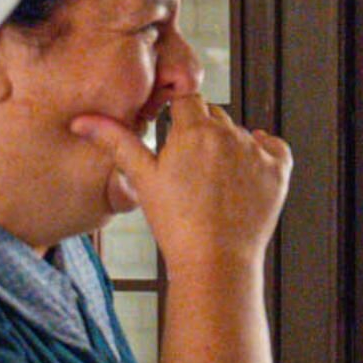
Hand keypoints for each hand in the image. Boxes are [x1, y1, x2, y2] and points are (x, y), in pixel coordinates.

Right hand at [71, 95, 291, 270]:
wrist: (214, 262)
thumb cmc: (177, 225)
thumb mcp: (142, 178)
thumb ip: (117, 141)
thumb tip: (84, 120)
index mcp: (195, 129)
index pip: (187, 99)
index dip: (179, 114)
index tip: (175, 130)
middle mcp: (230, 134)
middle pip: (214, 116)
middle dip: (202, 132)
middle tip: (192, 166)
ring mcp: (257, 152)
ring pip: (240, 134)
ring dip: (229, 147)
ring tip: (215, 182)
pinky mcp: (279, 171)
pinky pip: (275, 148)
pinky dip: (264, 154)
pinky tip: (248, 170)